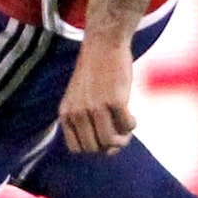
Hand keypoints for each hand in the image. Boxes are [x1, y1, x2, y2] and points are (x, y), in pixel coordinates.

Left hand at [57, 38, 135, 154]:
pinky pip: (127, 126)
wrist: (103, 45)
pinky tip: (132, 115)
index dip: (93, 146)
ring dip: (123, 139)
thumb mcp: (82, 99)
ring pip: (110, 141)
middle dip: (110, 145)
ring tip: (127, 127)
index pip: (77, 148)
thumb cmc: (95, 74)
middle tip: (120, 133)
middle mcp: (77, 112)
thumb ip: (91, 125)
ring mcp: (95, 107)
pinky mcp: (114, 100)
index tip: (103, 135)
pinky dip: (132, 125)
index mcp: (66, 113)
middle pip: (94, 148)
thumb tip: (110, 152)